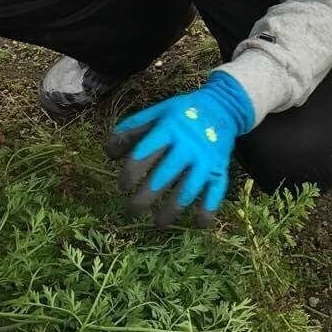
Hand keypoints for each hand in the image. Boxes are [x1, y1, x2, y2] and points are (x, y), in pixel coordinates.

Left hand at [105, 73, 254, 228]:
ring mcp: (205, 160)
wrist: (223, 107)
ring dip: (172, 209)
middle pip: (164, 176)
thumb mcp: (157, 113)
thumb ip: (131, 130)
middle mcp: (188, 146)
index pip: (145, 154)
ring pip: (188, 189)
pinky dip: (208, 209)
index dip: (131, 173)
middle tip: (132, 210)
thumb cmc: (183, 113)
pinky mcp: (220, 169)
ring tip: (158, 223)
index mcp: (168, 129)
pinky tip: (198, 224)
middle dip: (146, 197)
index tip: (123, 187)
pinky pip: (216, 192)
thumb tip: (109, 153)